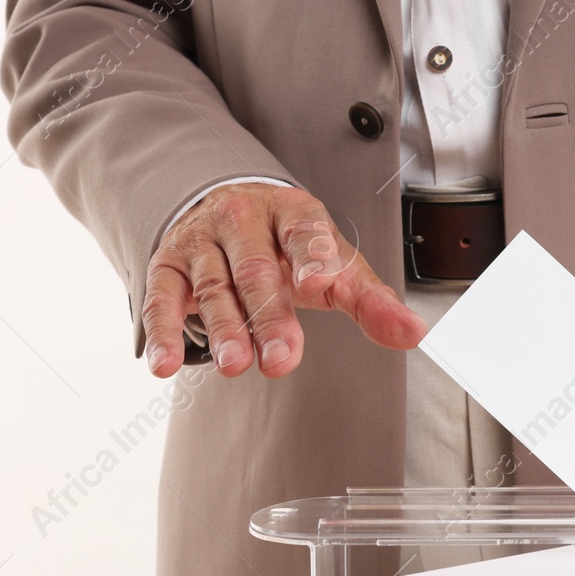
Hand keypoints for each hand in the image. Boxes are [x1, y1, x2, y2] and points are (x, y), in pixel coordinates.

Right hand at [143, 182, 425, 377]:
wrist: (225, 210)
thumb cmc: (286, 246)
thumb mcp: (333, 266)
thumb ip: (371, 301)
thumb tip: (413, 334)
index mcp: (292, 212)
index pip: (305, 232)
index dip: (312, 257)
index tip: (319, 284)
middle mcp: (243, 218)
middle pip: (256, 268)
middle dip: (269, 316)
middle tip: (282, 359)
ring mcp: (202, 241)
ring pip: (213, 286)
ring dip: (223, 329)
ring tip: (236, 365)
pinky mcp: (168, 264)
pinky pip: (161, 298)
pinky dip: (162, 332)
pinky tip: (165, 364)